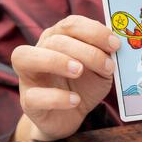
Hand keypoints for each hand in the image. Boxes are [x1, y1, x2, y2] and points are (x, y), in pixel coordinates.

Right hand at [11, 15, 120, 140]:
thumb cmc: (84, 86)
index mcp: (58, 38)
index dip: (94, 31)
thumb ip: (105, 56)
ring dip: (56, 61)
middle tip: (106, 66)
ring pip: (25, 57)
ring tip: (79, 71)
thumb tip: (116, 43)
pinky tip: (75, 100)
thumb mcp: (99, 69)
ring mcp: (28, 76)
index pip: (71, 24)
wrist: (70, 116)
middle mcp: (39, 51)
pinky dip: (56, 97)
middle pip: (54, 40)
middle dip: (85, 51)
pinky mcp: (28, 102)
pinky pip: (34, 96)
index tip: (115, 45)